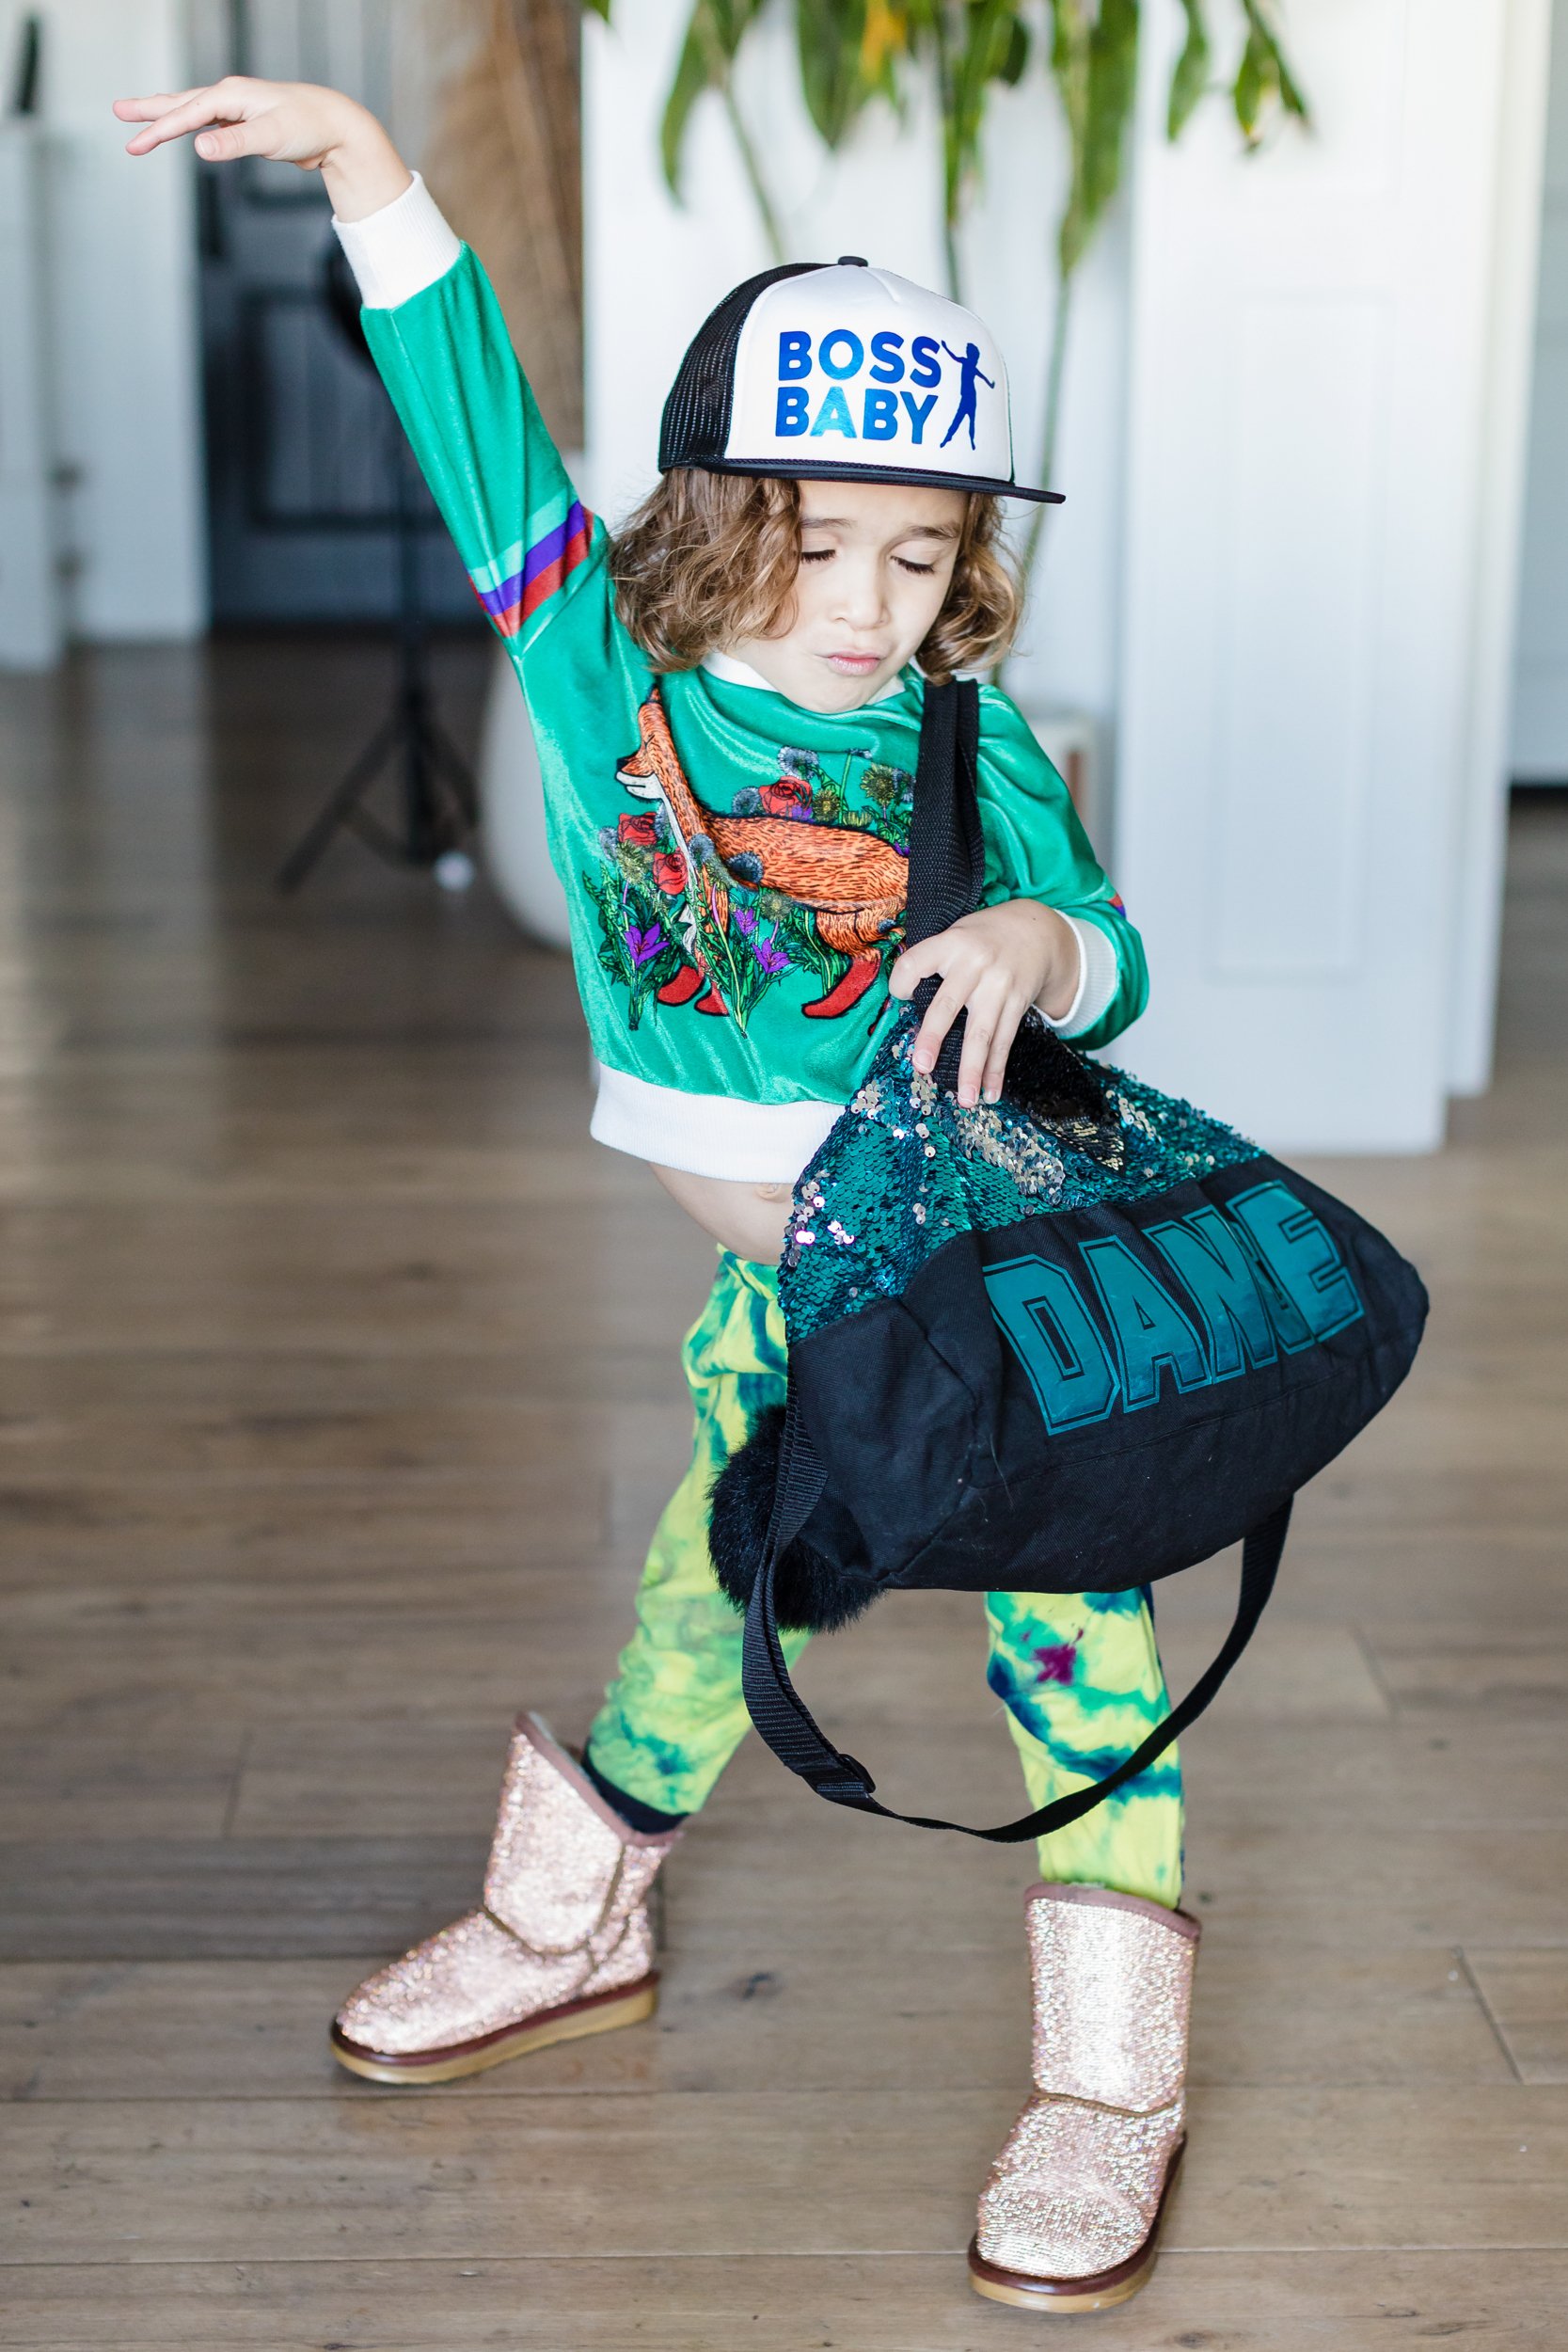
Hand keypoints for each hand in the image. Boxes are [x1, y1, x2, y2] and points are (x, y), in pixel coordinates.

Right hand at [114, 78, 410, 221]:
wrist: (336, 127)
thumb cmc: (308, 127)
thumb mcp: (270, 137)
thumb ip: (233, 144)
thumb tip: (199, 148)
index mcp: (231, 96)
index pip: (187, 114)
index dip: (159, 130)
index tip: (136, 144)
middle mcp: (231, 96)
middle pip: (181, 102)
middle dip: (149, 110)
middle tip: (118, 112)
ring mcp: (237, 109)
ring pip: (193, 110)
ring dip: (166, 115)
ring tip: (137, 118)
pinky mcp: (246, 123)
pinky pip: (208, 122)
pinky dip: (189, 124)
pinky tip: (183, 130)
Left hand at [888, 899, 1079, 1107]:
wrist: (1036, 930)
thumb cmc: (982, 938)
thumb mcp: (956, 934)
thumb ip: (933, 962)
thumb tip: (905, 1003)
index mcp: (950, 944)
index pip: (914, 964)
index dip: (901, 982)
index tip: (899, 996)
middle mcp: (974, 965)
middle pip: (948, 1005)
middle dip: (933, 1038)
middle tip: (921, 1066)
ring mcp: (998, 987)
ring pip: (982, 1033)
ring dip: (973, 1070)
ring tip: (965, 1100)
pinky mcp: (1017, 1003)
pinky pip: (1004, 1041)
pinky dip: (996, 1070)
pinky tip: (990, 1093)